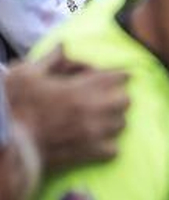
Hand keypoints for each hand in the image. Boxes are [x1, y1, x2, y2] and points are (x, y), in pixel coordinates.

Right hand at [6, 50, 128, 169]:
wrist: (9, 147)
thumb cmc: (13, 108)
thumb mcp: (24, 75)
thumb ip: (49, 59)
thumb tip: (63, 46)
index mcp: (80, 88)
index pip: (116, 77)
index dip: (118, 74)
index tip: (117, 75)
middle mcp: (93, 110)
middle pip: (125, 100)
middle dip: (118, 96)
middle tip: (107, 97)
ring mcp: (94, 133)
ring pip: (121, 124)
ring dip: (113, 119)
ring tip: (101, 119)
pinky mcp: (90, 154)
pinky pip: (112, 149)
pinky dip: (107, 146)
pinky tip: (96, 141)